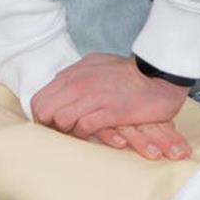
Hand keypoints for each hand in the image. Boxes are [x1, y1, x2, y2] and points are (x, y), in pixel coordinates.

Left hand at [31, 53, 191, 159]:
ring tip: (79, 133)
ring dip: (68, 130)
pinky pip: (84, 127)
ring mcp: (95, 96)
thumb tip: (61, 85)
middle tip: (63, 133)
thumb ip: (76, 76)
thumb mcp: (95, 66)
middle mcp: (80, 82)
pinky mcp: (111, 111)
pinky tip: (92, 134)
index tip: (51, 125)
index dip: (42, 116)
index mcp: (74, 73)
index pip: (40, 99)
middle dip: (50, 126)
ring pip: (62, 120)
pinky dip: (84, 134)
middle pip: (45, 111)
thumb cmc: (128, 73)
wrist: (159, 75)